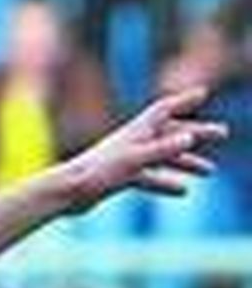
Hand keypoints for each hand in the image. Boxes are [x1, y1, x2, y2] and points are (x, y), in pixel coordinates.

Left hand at [62, 85, 224, 209]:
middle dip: (197, 134)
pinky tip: (183, 191)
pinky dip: (167, 183)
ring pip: (163, 159)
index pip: (165, 109)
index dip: (184, 101)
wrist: (66, 194)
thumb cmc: (96, 173)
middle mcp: (134, 142)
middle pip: (171, 134)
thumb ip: (162, 149)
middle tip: (222, 134)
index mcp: (137, 131)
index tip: (202, 94)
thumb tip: (189, 138)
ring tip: (209, 171)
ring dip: (186, 163)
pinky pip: (150, 178)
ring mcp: (127, 160)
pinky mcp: (119, 179)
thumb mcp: (134, 161)